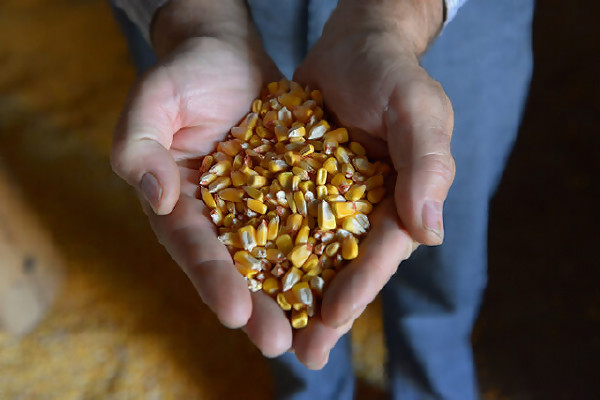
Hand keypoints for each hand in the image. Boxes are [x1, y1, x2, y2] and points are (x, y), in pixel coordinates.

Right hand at [110, 1, 297, 357]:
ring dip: (295, 292)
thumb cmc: (184, 75)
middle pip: (237, 266)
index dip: (212, 280)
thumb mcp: (153, 102)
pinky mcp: (290, 190)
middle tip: (279, 343)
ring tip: (318, 330)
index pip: (193, 247)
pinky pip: (308, 220)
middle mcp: (218, 216)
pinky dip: (325, 248)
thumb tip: (157, 196)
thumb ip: (140, 146)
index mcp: (179, 204)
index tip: (233, 312)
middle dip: (257, 305)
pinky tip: (346, 274)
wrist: (227, 53)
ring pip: (277, 255)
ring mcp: (256, 206)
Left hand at [292, 0, 454, 366]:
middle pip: (344, 265)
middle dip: (325, 309)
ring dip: (291, 292)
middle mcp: (365, 208)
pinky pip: (280, 220)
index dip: (360, 284)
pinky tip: (245, 276)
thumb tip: (429, 232)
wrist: (353, 45)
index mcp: (401, 199)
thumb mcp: (417, 109)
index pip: (382, 250)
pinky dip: (265, 249)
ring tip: (269, 331)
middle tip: (303, 354)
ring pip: (309, 253)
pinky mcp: (298, 184)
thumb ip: (427, 163)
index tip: (333, 317)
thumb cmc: (392, 74)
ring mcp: (329, 199)